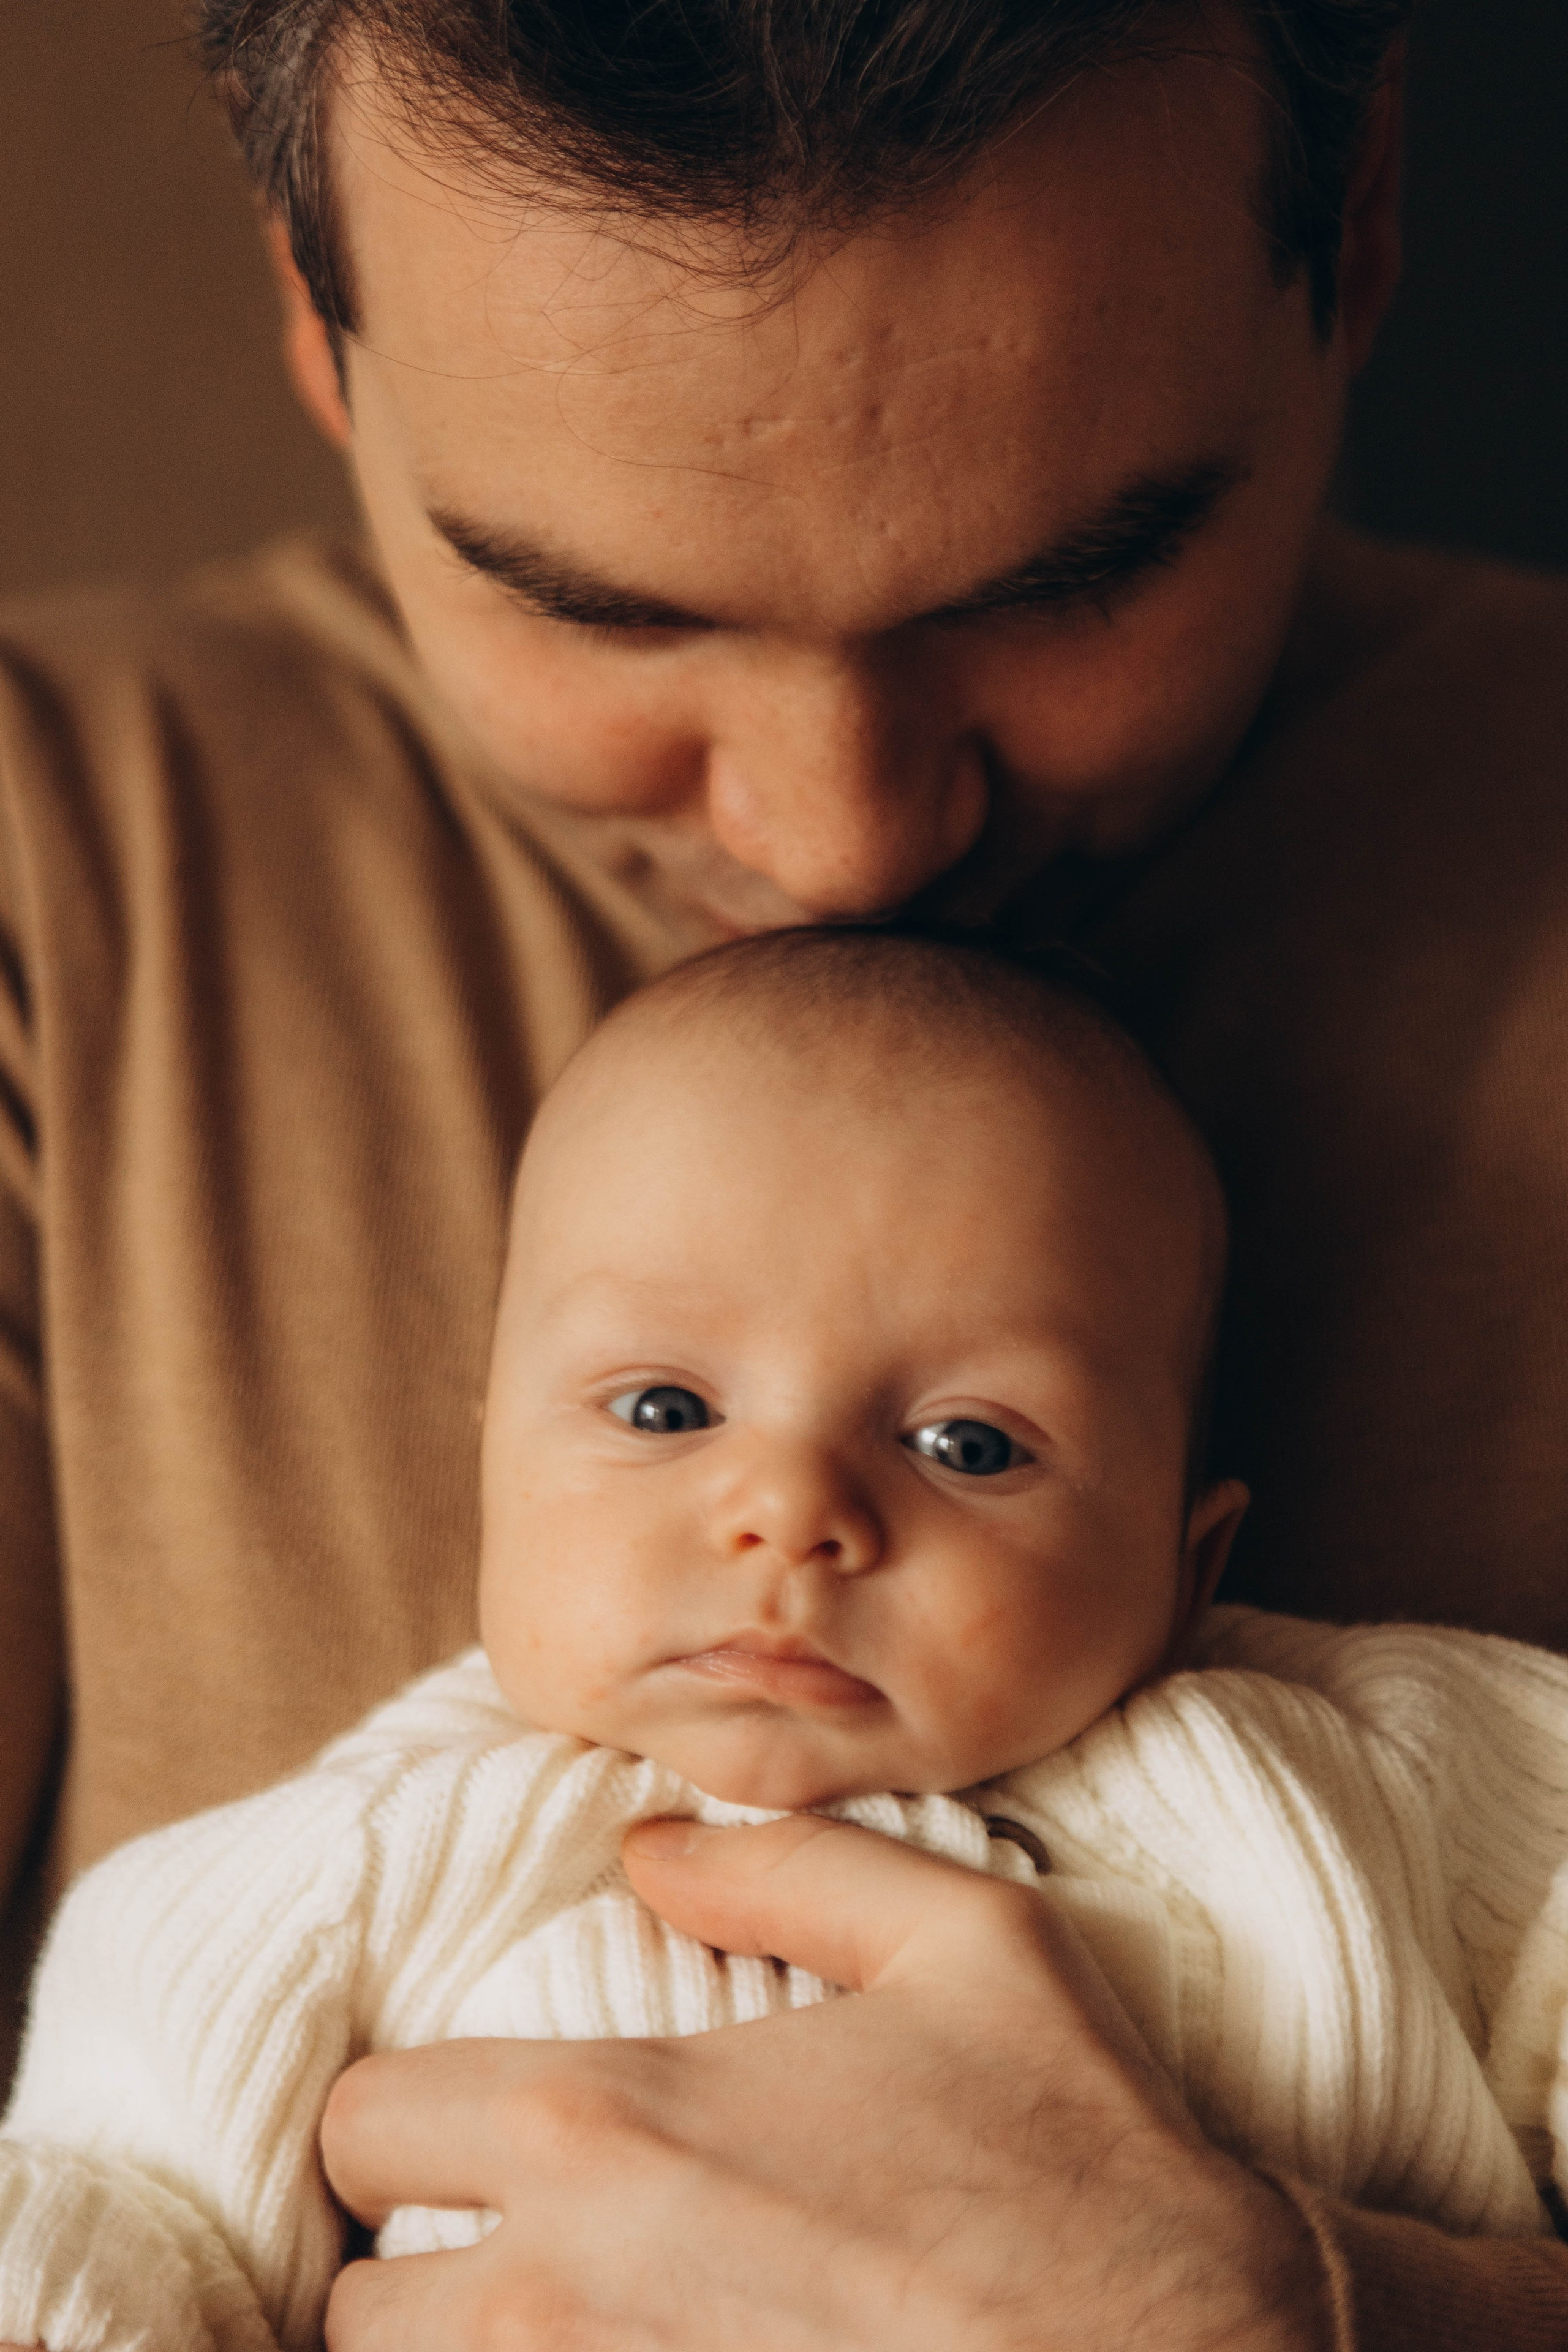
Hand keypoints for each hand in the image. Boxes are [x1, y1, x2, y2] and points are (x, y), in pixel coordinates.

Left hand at [322, 1816, 1332, 2350]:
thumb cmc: (1077, 2159)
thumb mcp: (966, 1944)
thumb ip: (788, 1864)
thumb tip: (648, 1845)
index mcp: (610, 2126)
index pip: (361, 2127)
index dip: (401, 2124)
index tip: (464, 2134)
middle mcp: (564, 2302)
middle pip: (352, 2315)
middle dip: (412, 2275)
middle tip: (499, 2256)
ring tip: (562, 2328)